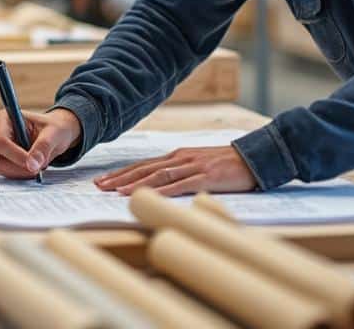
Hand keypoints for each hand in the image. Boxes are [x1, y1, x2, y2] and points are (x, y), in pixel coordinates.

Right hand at [0, 107, 81, 179]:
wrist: (53, 135)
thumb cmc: (53, 128)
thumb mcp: (53, 133)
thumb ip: (43, 146)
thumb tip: (33, 164)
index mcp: (4, 118)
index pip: (0, 141)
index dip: (15, 155)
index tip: (33, 165)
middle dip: (19, 166)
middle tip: (39, 167)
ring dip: (21, 171)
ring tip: (38, 163)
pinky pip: (4, 173)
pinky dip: (19, 175)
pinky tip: (32, 167)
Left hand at [94, 145, 257, 196]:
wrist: (254, 157)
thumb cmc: (227, 165)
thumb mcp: (199, 166)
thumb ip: (181, 174)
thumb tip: (161, 187)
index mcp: (178, 156)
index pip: (144, 165)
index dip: (122, 173)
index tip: (104, 181)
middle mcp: (181, 158)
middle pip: (144, 169)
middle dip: (120, 178)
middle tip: (99, 187)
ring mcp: (192, 167)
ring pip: (157, 176)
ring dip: (135, 184)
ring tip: (116, 192)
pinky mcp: (205, 177)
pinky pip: (179, 185)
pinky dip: (161, 191)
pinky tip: (149, 197)